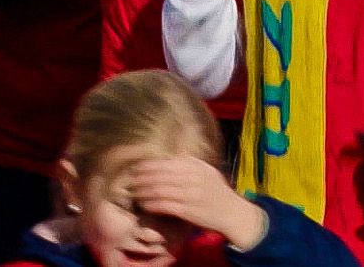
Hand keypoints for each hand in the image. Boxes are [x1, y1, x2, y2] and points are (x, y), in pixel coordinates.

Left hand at [127, 156, 269, 250]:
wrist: (233, 213)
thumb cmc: (216, 192)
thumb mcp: (206, 171)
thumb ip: (189, 161)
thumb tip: (172, 149)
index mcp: (195, 166)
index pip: (164, 163)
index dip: (147, 166)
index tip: (136, 169)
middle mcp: (192, 178)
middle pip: (159, 176)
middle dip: (141, 179)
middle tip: (130, 182)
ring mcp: (191, 195)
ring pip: (159, 190)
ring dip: (143, 192)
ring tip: (134, 194)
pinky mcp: (189, 211)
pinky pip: (165, 205)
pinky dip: (152, 204)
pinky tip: (144, 205)